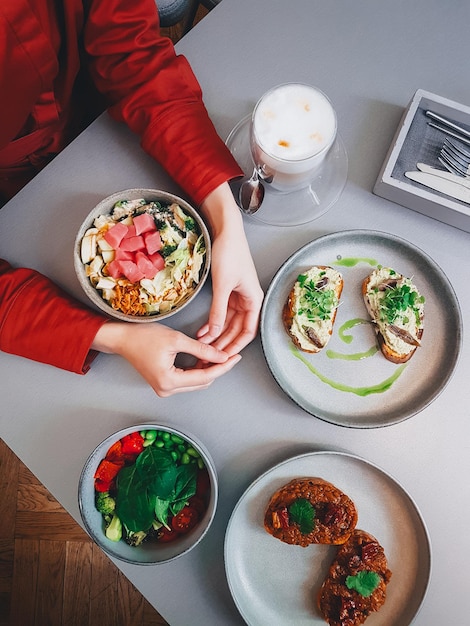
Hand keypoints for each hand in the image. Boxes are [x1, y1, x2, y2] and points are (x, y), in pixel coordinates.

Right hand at [91, 322, 240, 396]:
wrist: (122, 339)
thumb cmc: (143, 336)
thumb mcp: (176, 339)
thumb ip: (201, 349)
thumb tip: (221, 356)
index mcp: (169, 381)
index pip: (205, 377)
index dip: (223, 367)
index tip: (236, 358)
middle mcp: (167, 390)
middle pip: (202, 382)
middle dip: (218, 369)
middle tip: (231, 354)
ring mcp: (164, 389)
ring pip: (196, 382)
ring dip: (208, 369)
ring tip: (220, 354)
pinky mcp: (163, 383)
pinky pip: (187, 379)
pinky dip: (197, 370)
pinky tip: (205, 359)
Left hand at [197, 183, 263, 354]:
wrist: (226, 231)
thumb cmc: (230, 253)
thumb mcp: (223, 285)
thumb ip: (219, 310)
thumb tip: (215, 332)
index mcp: (254, 300)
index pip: (248, 331)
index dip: (236, 346)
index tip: (224, 357)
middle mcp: (248, 301)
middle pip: (237, 330)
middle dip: (224, 343)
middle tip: (209, 357)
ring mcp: (238, 297)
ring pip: (228, 323)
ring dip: (216, 334)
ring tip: (203, 347)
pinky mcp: (228, 291)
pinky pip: (221, 312)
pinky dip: (212, 322)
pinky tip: (202, 331)